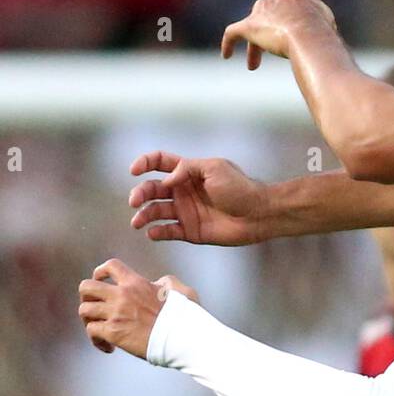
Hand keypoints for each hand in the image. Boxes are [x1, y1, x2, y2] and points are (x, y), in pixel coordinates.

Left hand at [78, 260, 198, 359]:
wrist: (181, 337)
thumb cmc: (184, 316)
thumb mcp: (179, 289)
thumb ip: (166, 282)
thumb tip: (157, 283)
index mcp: (136, 283)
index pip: (111, 266)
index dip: (100, 271)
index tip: (101, 279)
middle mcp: (122, 295)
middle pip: (86, 286)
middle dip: (86, 296)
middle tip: (94, 305)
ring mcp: (115, 314)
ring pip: (84, 310)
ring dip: (89, 320)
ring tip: (99, 328)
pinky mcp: (113, 333)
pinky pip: (91, 332)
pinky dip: (96, 340)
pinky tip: (108, 347)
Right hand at [129, 152, 268, 245]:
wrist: (258, 214)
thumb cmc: (240, 188)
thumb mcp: (215, 168)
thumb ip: (188, 169)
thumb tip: (166, 179)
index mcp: (188, 172)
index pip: (160, 162)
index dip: (144, 163)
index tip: (134, 170)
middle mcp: (183, 190)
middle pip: (152, 188)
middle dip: (140, 194)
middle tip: (134, 201)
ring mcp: (185, 211)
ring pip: (156, 211)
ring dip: (143, 215)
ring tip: (138, 222)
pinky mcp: (190, 230)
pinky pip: (167, 232)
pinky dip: (156, 232)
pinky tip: (152, 232)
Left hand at [221, 0, 335, 70]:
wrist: (309, 36)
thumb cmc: (322, 30)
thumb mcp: (325, 18)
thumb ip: (315, 15)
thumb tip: (318, 26)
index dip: (280, 2)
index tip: (283, 16)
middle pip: (265, 9)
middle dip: (267, 28)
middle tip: (271, 47)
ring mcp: (260, 9)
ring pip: (253, 25)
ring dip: (254, 45)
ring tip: (254, 64)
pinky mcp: (249, 26)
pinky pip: (232, 33)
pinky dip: (228, 43)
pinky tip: (226, 55)